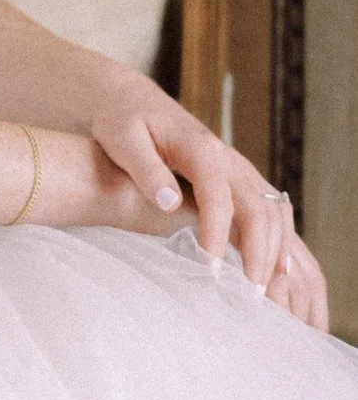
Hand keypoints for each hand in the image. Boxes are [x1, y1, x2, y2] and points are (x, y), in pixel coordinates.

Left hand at [86, 76, 329, 328]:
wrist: (135, 104)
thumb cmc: (123, 122)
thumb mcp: (122, 138)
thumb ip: (145, 168)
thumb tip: (170, 202)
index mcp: (201, 148)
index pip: (218, 195)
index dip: (216, 232)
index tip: (209, 269)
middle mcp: (229, 160)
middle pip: (259, 207)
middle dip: (260, 252)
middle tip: (250, 295)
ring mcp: (238, 172)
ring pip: (273, 213)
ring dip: (276, 253)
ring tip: (268, 294)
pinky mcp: (237, 185)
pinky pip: (268, 215)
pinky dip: (277, 244)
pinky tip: (274, 276)